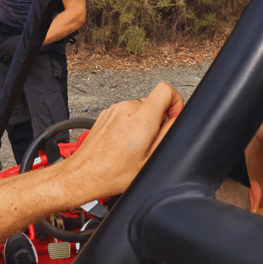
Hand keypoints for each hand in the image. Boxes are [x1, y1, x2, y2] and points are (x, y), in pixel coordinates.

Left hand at [0, 35, 19, 63]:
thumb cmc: (15, 40)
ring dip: (0, 60)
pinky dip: (5, 62)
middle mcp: (7, 51)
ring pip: (1, 61)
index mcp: (4, 46)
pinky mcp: (14, 59)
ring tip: (1, 56)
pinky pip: (7, 63)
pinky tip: (6, 58)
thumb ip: (0, 44)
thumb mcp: (7, 41)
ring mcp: (10, 56)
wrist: (25, 42)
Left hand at [64, 82, 183, 200]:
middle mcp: (126, 108)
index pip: (166, 90)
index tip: (173, 119)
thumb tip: (177, 119)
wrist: (85, 173)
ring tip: (134, 145)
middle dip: (157, 120)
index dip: (175, 103)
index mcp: (141, 119)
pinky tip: (124, 142)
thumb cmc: (114, 173)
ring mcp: (114, 109)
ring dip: (143, 123)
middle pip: (153, 102)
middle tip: (150, 142)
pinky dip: (130, 124)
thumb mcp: (152, 159)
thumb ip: (168, 134)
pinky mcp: (106, 113)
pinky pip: (126, 113)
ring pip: (140, 108)